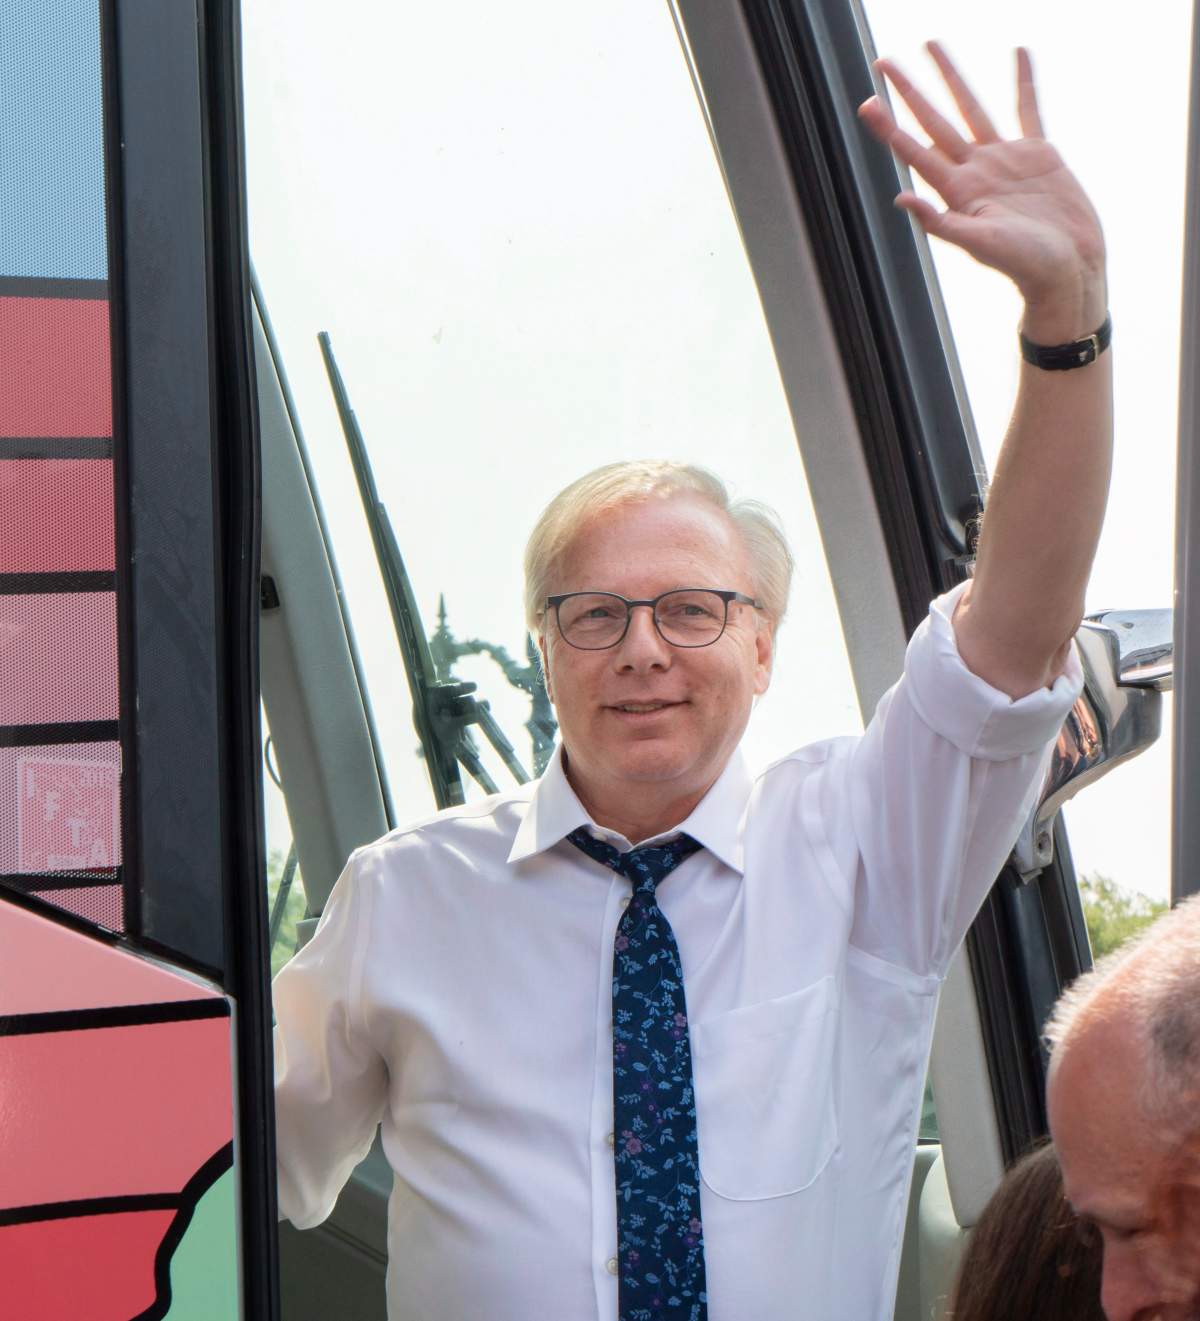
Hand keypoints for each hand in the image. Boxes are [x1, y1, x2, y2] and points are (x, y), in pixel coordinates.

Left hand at [858, 43, 1105, 340]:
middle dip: (909, 91)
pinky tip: (1018, 52)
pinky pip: (1028, 109)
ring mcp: (1004, 159)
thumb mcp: (980, 244)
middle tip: (883, 62)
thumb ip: (941, 222)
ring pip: (971, 107)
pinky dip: (1023, 81)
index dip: (889, 127)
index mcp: (957, 190)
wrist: (1068, 270)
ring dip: (951, 77)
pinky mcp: (1038, 155)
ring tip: (931, 45)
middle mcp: (975, 170)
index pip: (914, 150)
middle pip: (934, 120)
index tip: (867, 103)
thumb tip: (900, 199)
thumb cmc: (1025, 265)